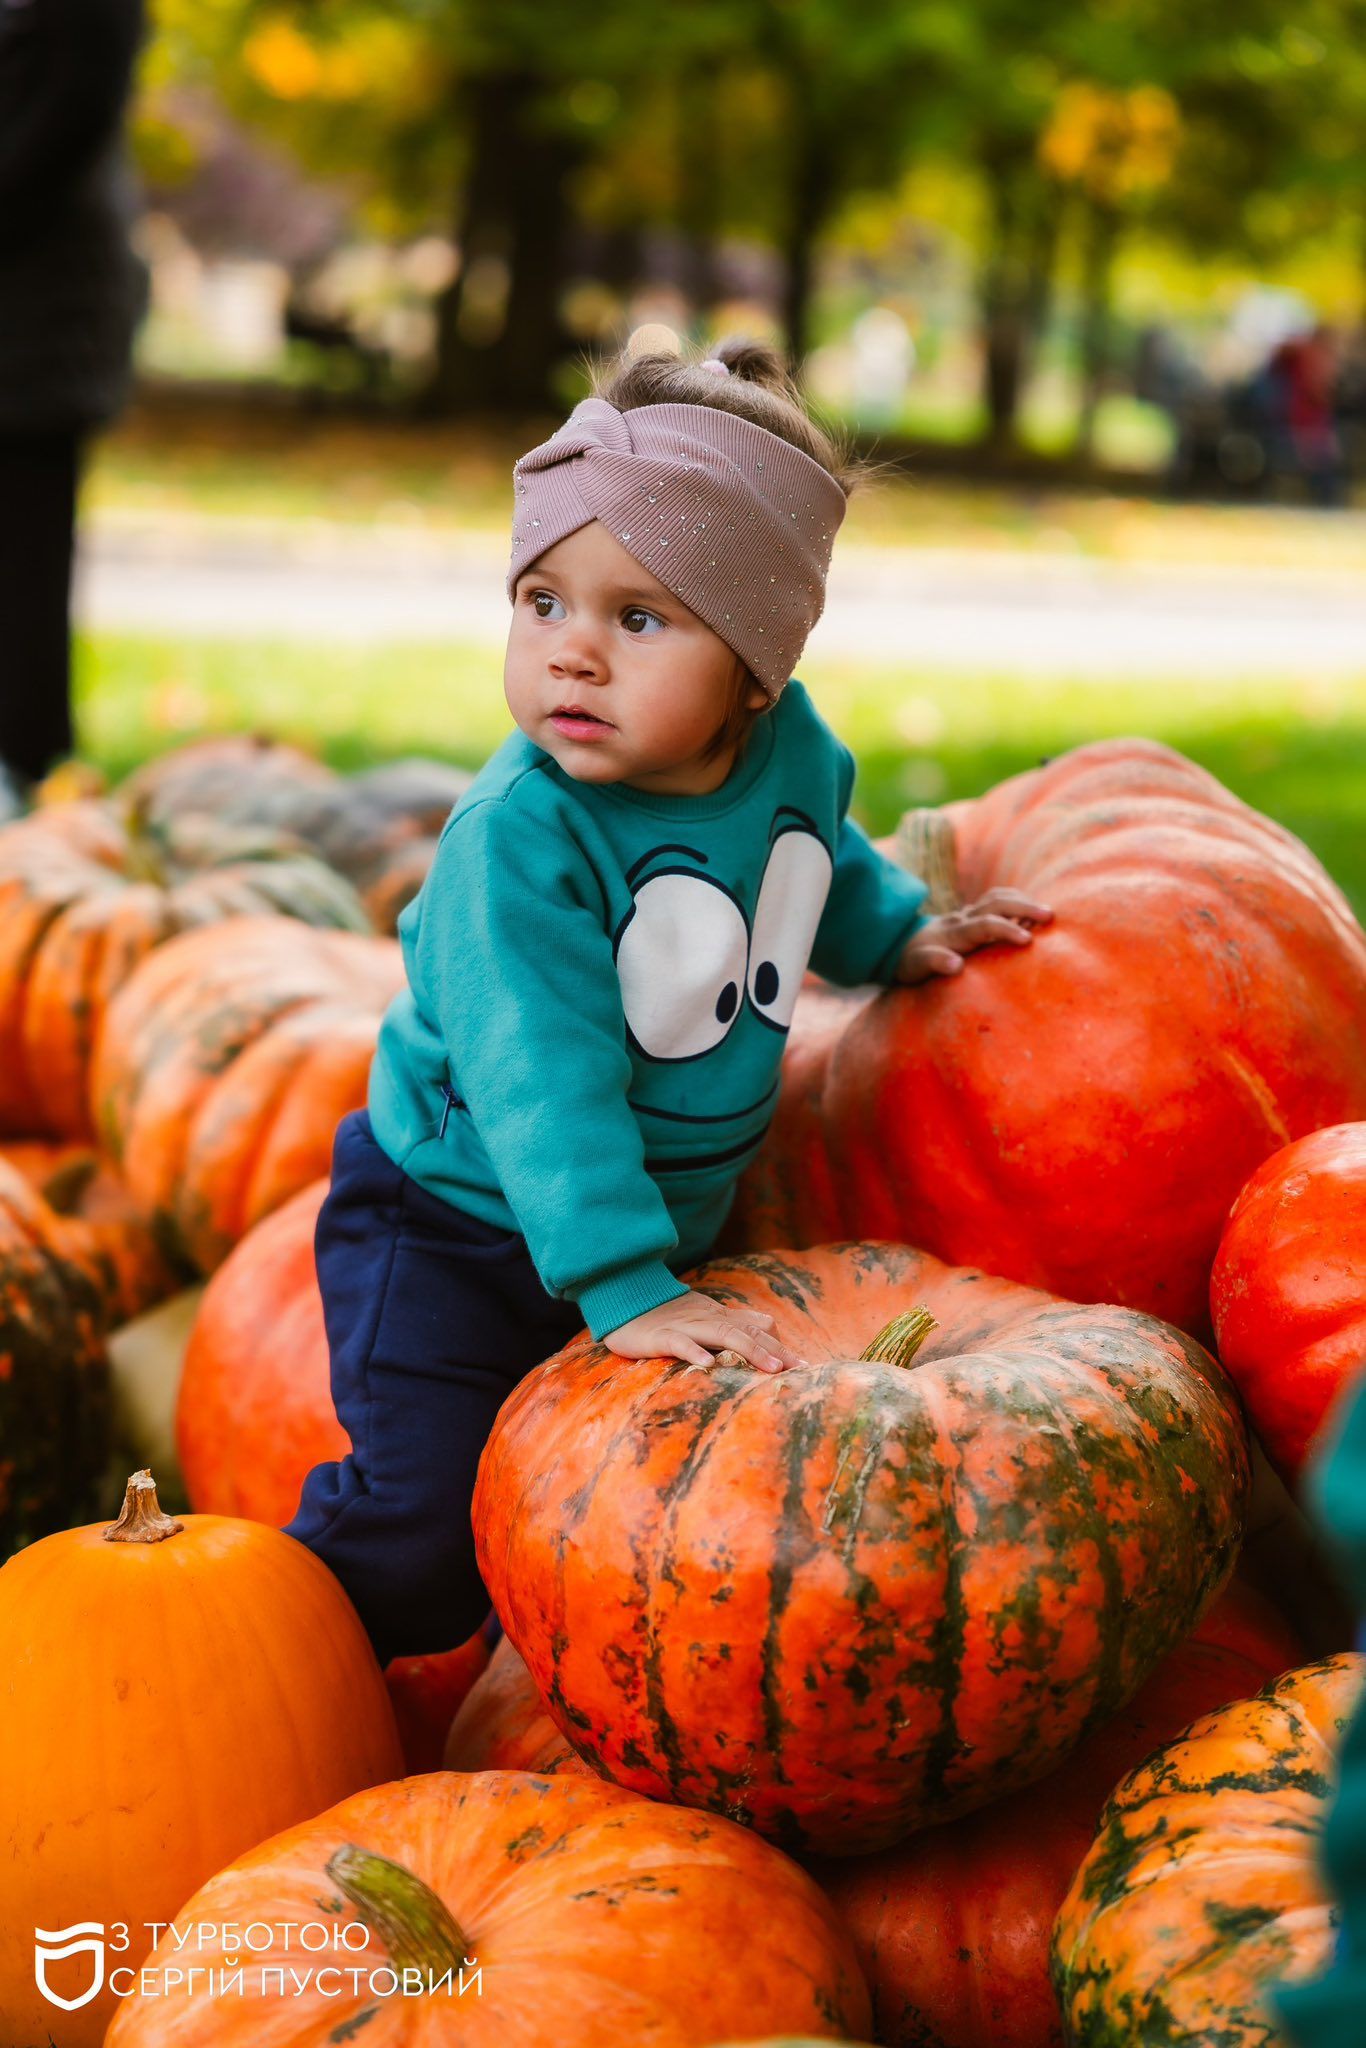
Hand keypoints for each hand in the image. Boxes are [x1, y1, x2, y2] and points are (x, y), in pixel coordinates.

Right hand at [604, 1290, 808, 1373]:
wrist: (625, 1300)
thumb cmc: (667, 1316)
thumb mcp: (705, 1318)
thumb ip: (734, 1322)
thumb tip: (767, 1325)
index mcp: (719, 1318)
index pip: (757, 1331)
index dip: (780, 1348)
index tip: (804, 1366)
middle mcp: (708, 1319)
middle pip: (748, 1334)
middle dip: (775, 1352)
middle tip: (800, 1370)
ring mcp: (686, 1326)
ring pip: (722, 1335)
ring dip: (749, 1351)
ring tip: (772, 1369)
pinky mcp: (662, 1335)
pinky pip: (680, 1343)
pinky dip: (694, 1352)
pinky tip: (708, 1365)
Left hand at [894, 888, 1052, 983]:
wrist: (897, 945)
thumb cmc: (910, 961)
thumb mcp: (915, 967)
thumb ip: (934, 963)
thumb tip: (956, 965)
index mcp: (953, 933)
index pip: (984, 925)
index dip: (1006, 929)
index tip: (1028, 941)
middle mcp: (962, 918)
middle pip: (995, 903)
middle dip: (1023, 908)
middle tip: (1049, 916)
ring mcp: (967, 914)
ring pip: (997, 898)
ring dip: (1022, 902)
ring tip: (1046, 912)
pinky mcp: (971, 915)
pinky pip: (995, 901)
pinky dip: (1015, 901)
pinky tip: (1030, 910)